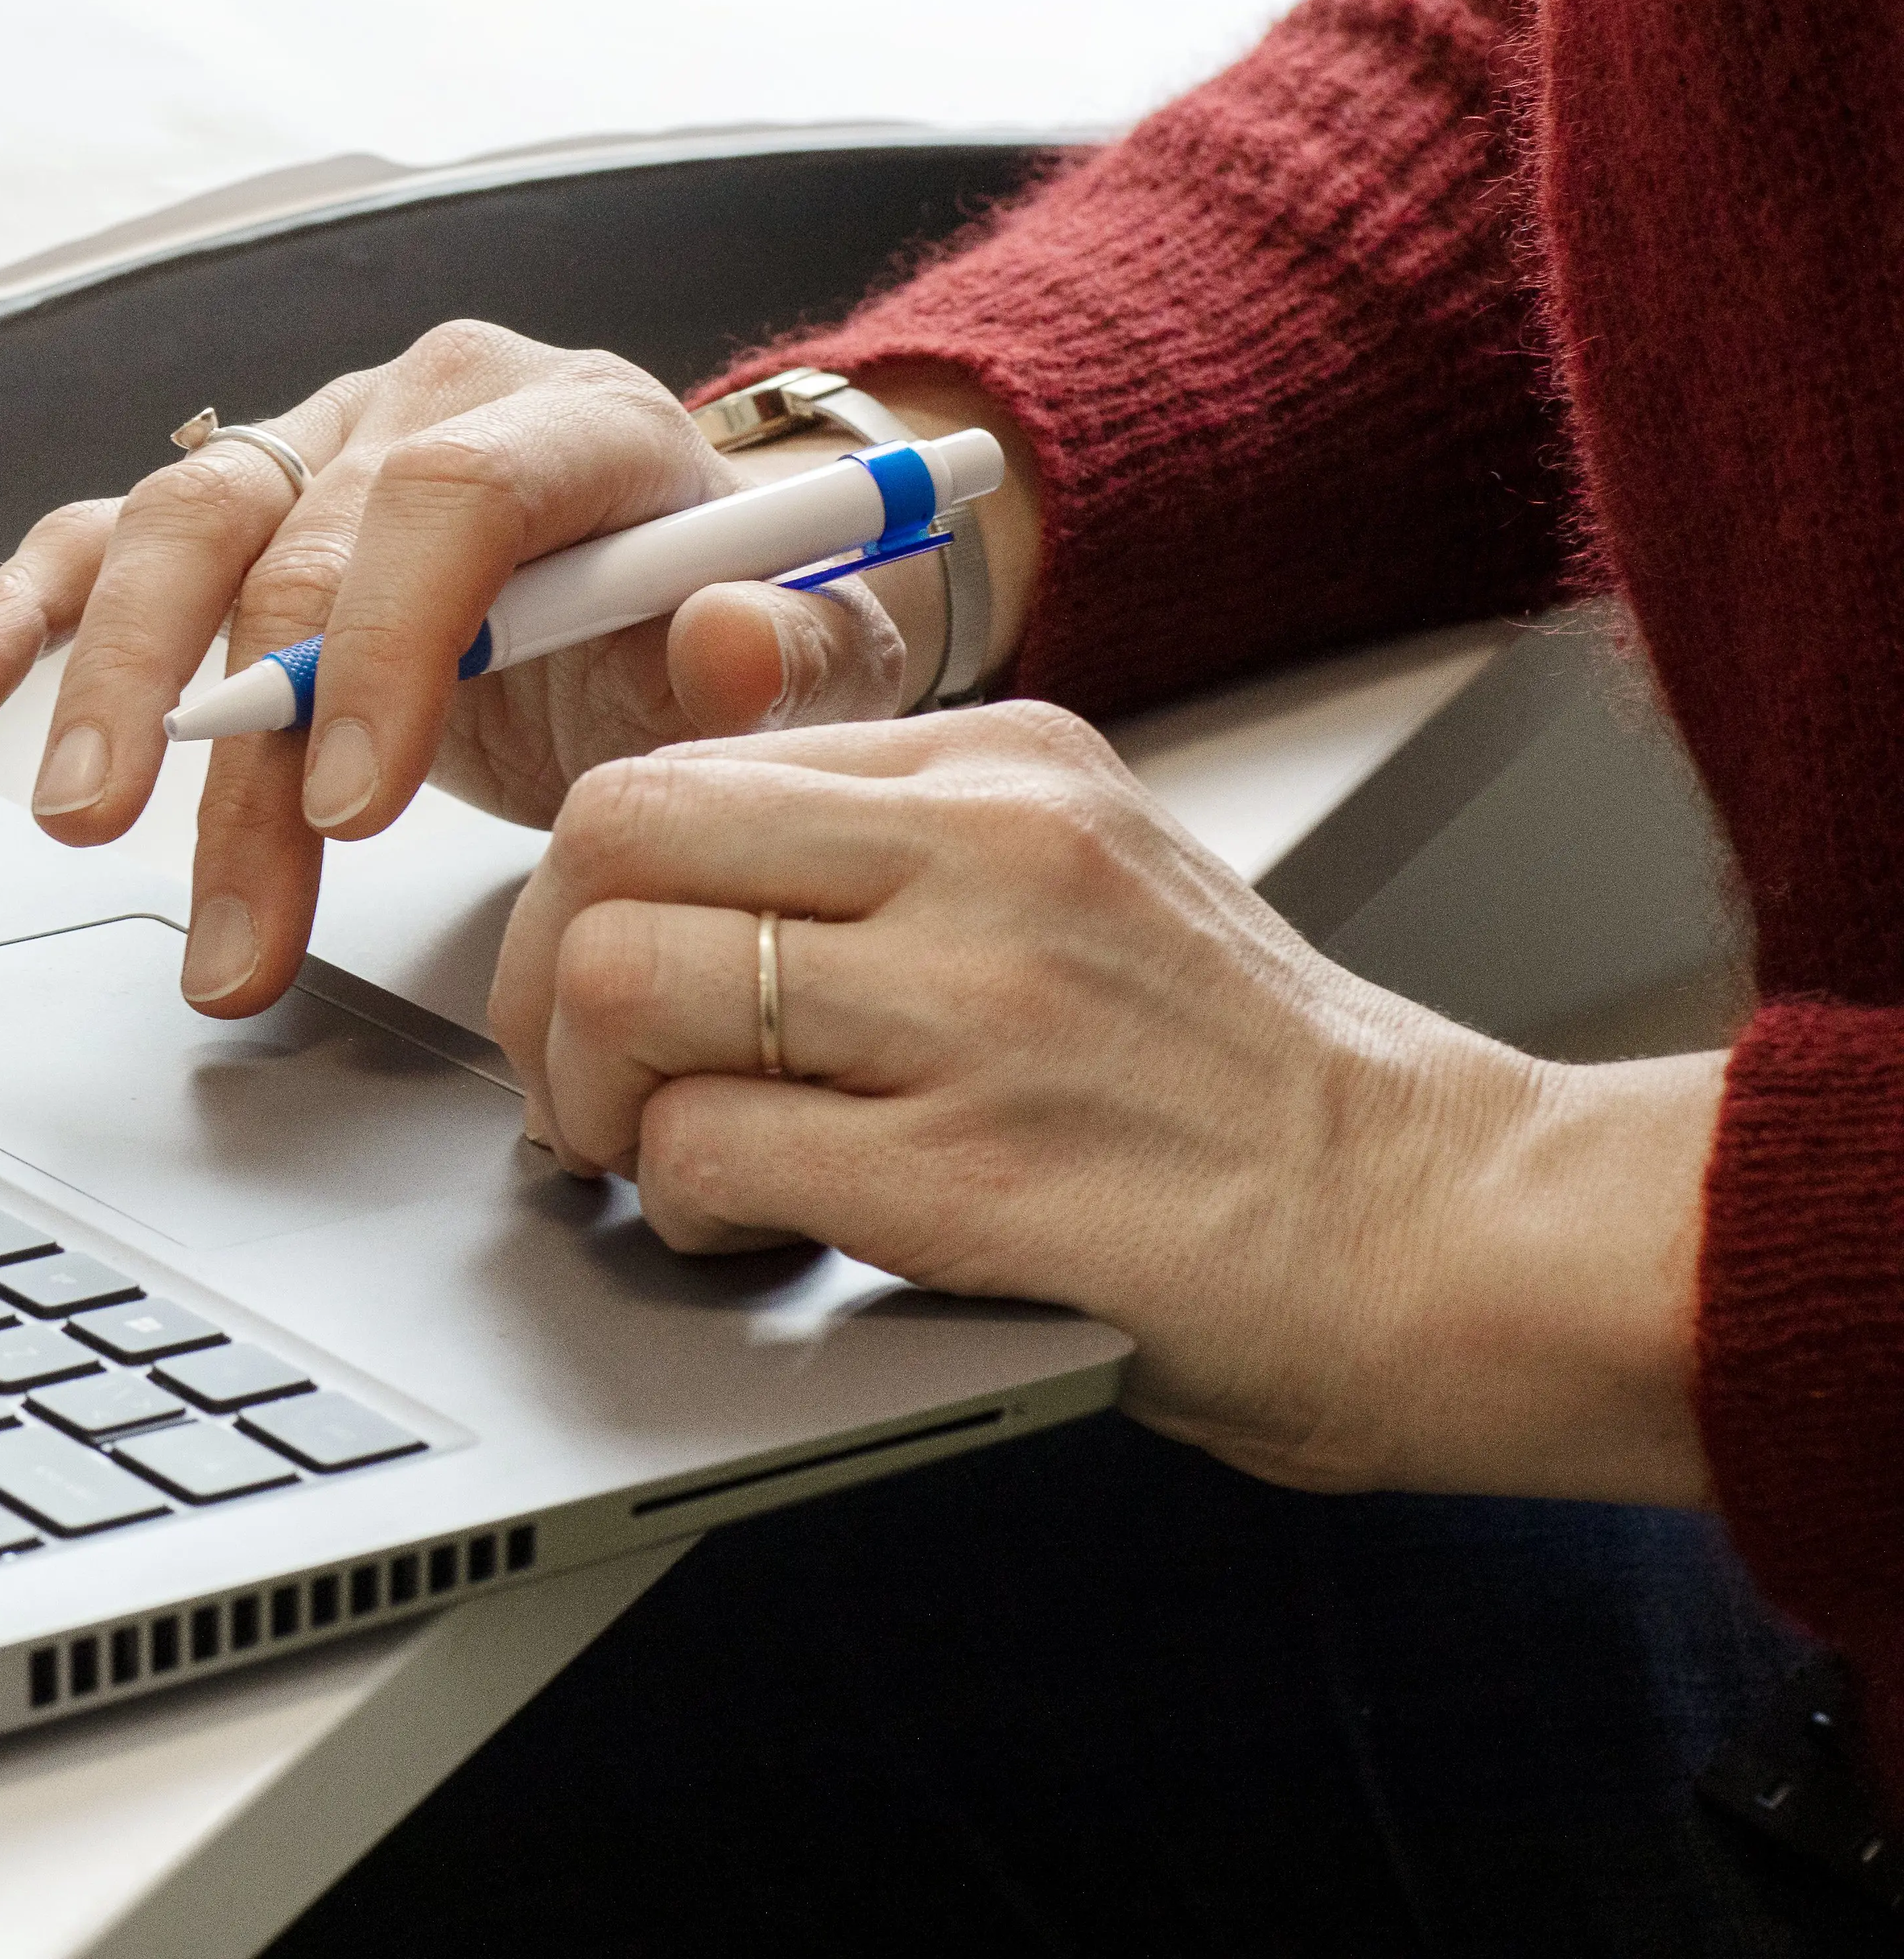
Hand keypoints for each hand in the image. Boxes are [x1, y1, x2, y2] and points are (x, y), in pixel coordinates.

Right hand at [0, 323, 925, 1017]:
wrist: (688, 578)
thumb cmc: (728, 620)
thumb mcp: (813, 653)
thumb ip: (798, 655)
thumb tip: (733, 637)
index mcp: (571, 418)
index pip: (450, 498)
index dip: (385, 645)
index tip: (354, 807)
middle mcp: (419, 404)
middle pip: (290, 541)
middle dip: (241, 740)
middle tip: (227, 903)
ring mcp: (310, 444)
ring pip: (174, 535)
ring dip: (116, 690)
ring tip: (86, 830)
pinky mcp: (238, 506)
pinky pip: (100, 538)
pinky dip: (23, 613)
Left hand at [493, 698, 1718, 1501]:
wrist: (1457, 1235)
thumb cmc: (1256, 1093)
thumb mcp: (1083, 887)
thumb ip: (898, 857)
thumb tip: (674, 880)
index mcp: (1007, 767)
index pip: (677, 764)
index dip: (590, 892)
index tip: (597, 980)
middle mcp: (989, 855)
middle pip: (611, 841)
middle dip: (542, 980)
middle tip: (577, 1082)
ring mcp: (980, 1008)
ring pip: (623, 984)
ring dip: (592, 1103)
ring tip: (659, 1164)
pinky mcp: (972, 1170)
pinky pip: (701, 1146)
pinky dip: (680, 1205)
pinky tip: (749, 1232)